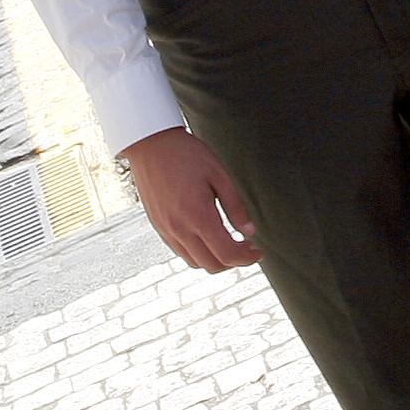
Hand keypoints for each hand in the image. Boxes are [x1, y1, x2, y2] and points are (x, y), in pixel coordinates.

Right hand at [124, 129, 259, 270]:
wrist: (151, 144)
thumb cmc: (187, 155)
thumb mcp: (220, 174)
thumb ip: (236, 206)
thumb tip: (250, 232)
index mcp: (198, 216)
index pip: (227, 254)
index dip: (247, 258)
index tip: (258, 251)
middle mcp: (180, 229)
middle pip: (212, 265)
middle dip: (234, 262)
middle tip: (248, 248)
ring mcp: (167, 230)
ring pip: (195, 262)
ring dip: (216, 260)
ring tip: (230, 243)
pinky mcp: (159, 227)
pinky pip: (181, 252)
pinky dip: (199, 253)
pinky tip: (209, 237)